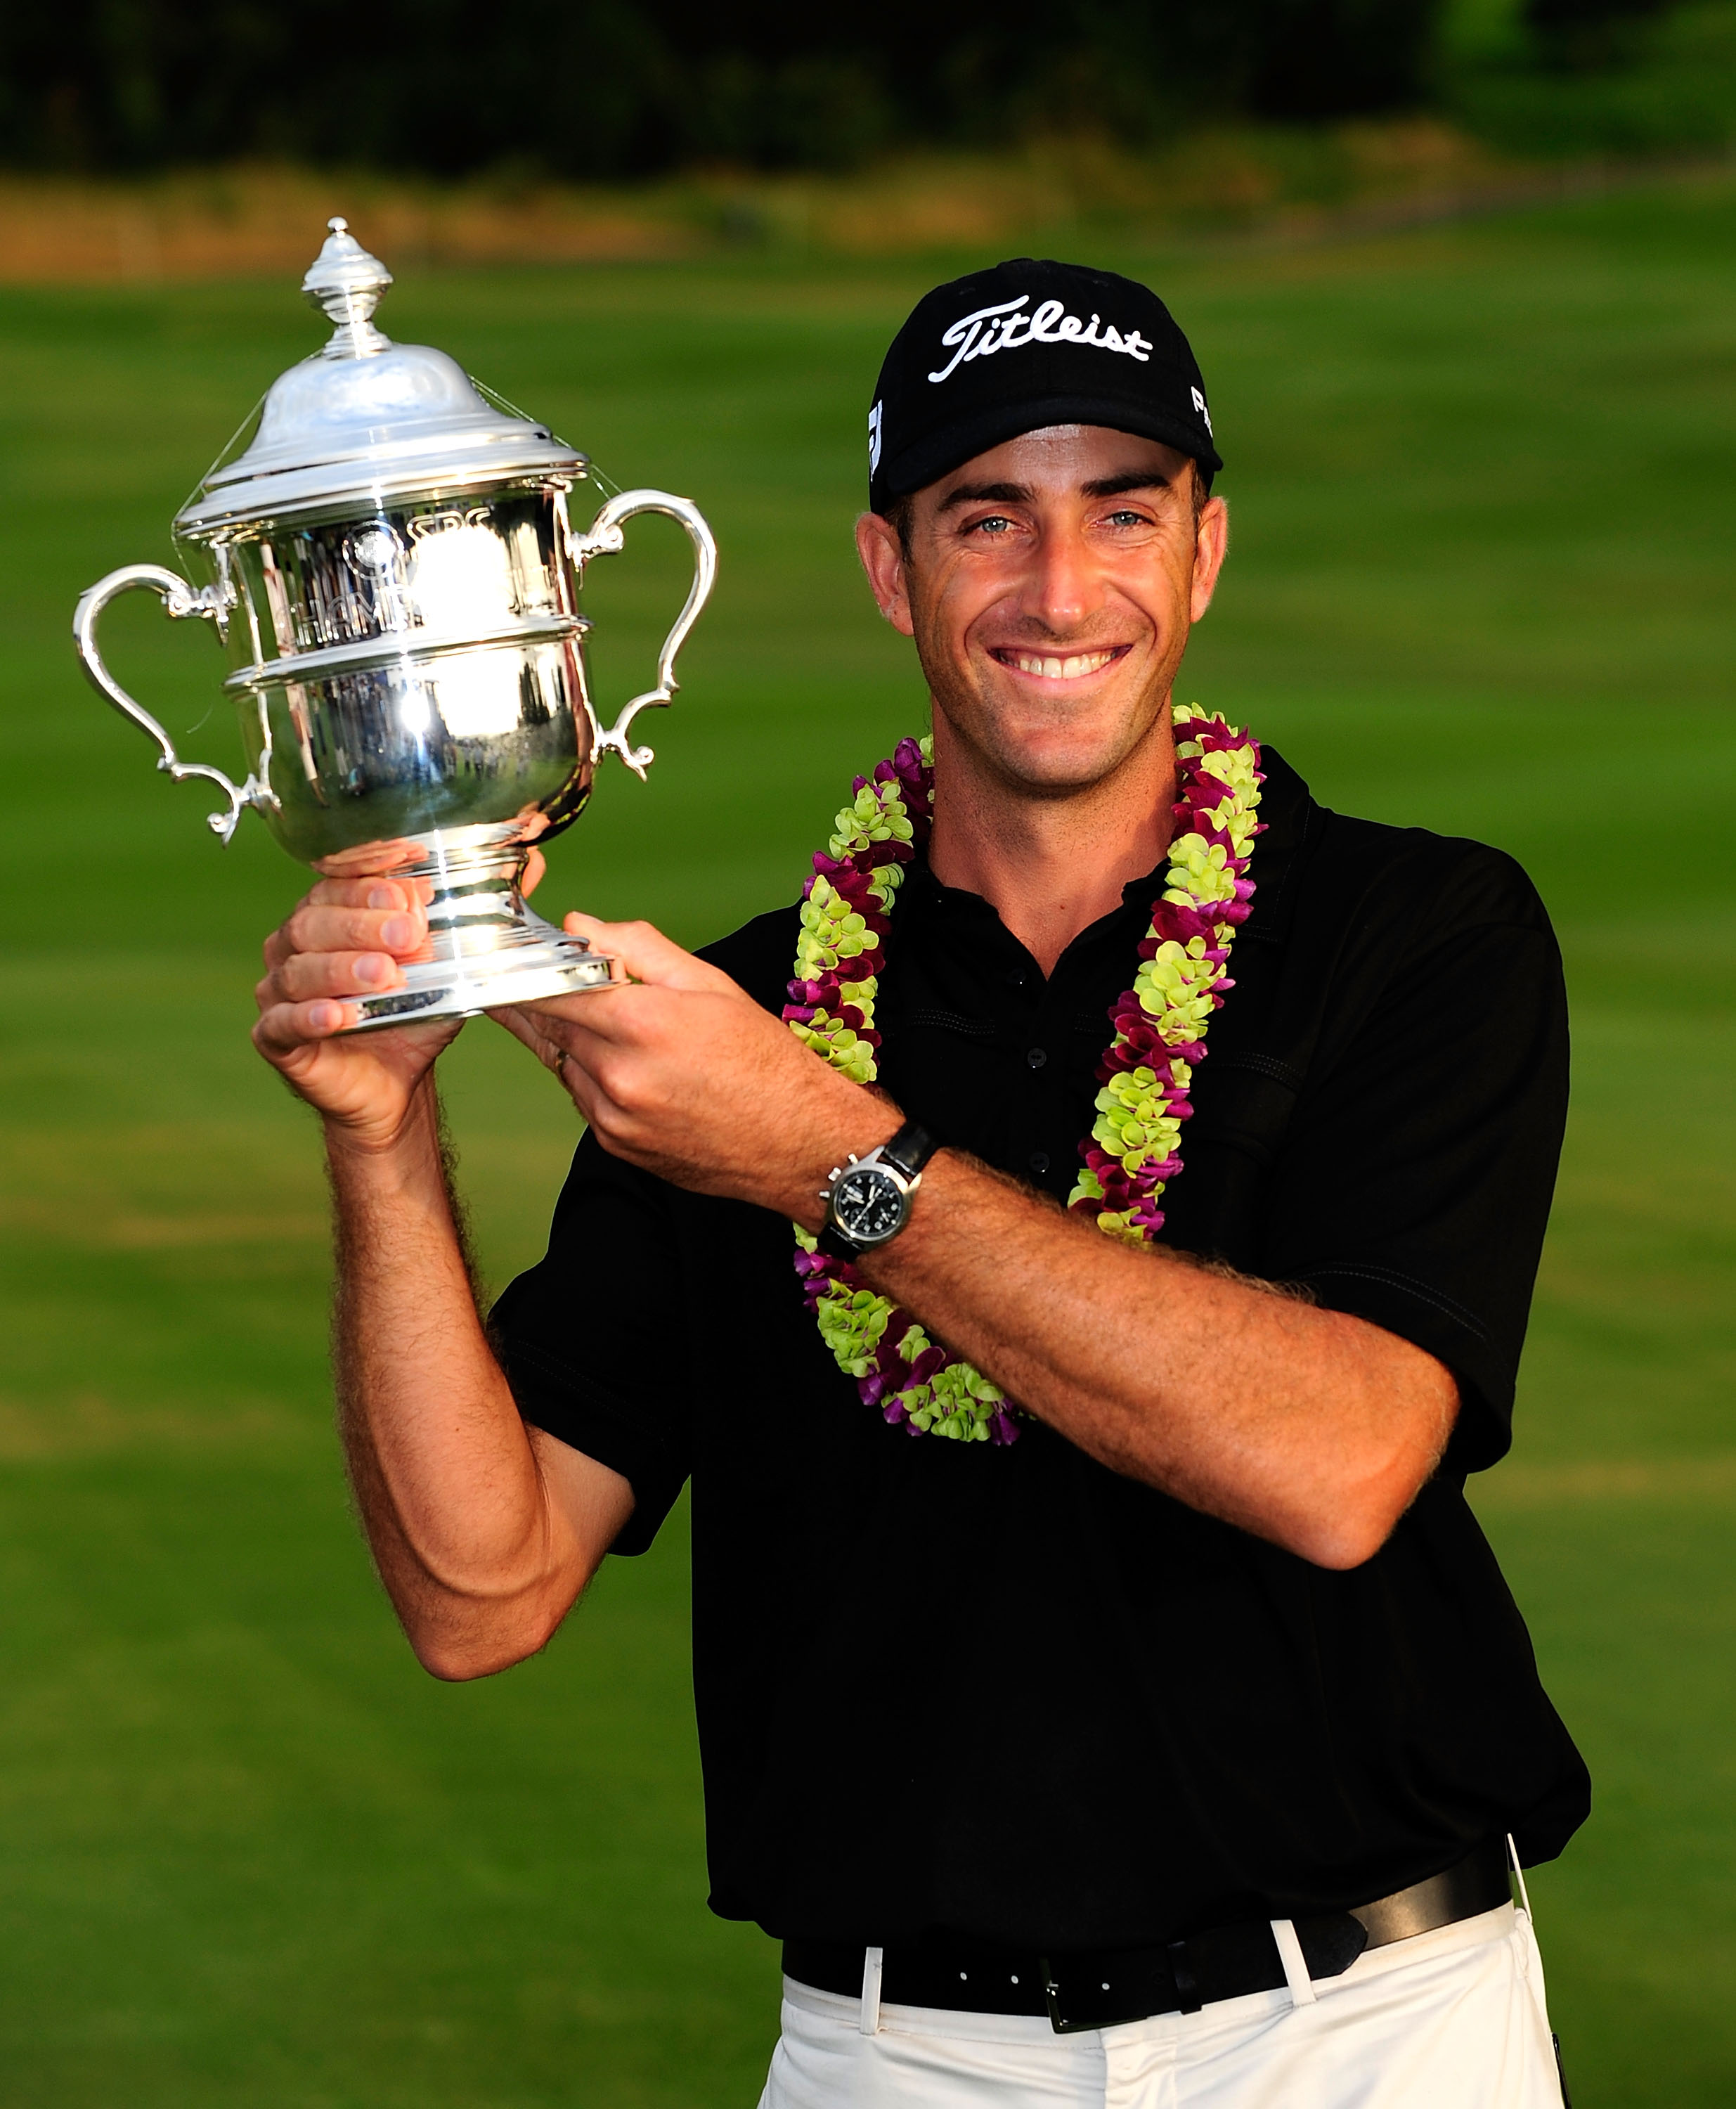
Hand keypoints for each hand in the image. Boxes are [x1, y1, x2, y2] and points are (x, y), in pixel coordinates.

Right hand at [252, 844, 549, 1148]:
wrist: (396, 1084)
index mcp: (329, 915)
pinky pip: (283, 1023)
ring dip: (343, 968)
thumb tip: (531, 867)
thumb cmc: (414, 1014)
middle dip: (363, 924)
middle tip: (407, 935)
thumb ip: (480, 917)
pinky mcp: (275, 1037)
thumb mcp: (452, 964)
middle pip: (315, 921)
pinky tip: (338, 1015)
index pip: (339, 883)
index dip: (372, 883)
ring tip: (384, 974)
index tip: (412, 890)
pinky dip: (310, 1016)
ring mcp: (279, 990)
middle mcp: (295, 945)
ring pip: (300, 968)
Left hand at [491, 913, 890, 1220]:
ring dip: (572, 1040)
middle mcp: (619, 1076)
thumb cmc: (765, 1059)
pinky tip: (633, 1068)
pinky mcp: (616, 1146)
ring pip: (561, 1062)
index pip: (546, 987)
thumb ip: (638, 948)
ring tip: (619, 1029)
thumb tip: (579, 926)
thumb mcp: (711, 984)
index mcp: (642, 1024)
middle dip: (545, 999)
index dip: (524, 967)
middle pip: (547, 1025)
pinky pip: (582, 1098)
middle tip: (548, 979)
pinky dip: (592, 1076)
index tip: (515, 954)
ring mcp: (613, 1118)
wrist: (800, 1143)